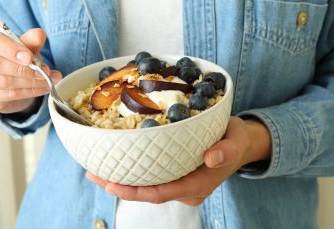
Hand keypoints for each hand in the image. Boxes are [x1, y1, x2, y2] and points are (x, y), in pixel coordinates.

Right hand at [0, 25, 61, 113]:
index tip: (29, 57)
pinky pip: (9, 94)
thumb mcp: (26, 45)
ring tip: (47, 79)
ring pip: (3, 81)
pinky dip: (30, 92)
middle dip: (23, 69)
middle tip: (43, 71)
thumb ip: (31, 40)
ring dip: (30, 82)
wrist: (13, 77)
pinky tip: (41, 88)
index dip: (11, 49)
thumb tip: (39, 34)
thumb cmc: (15, 56)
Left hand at [86, 117, 270, 205]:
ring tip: (98, 169)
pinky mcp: (177, 174)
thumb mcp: (236, 141)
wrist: (240, 143)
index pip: (161, 193)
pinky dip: (135, 171)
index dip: (134, 191)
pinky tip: (120, 161)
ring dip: (123, 179)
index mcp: (197, 184)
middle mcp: (186, 189)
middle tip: (93, 173)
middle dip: (120, 186)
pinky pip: (153, 177)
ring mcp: (181, 183)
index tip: (111, 183)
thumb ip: (226, 151)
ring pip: (148, 186)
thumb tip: (210, 158)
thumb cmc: (236, 140)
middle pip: (148, 192)